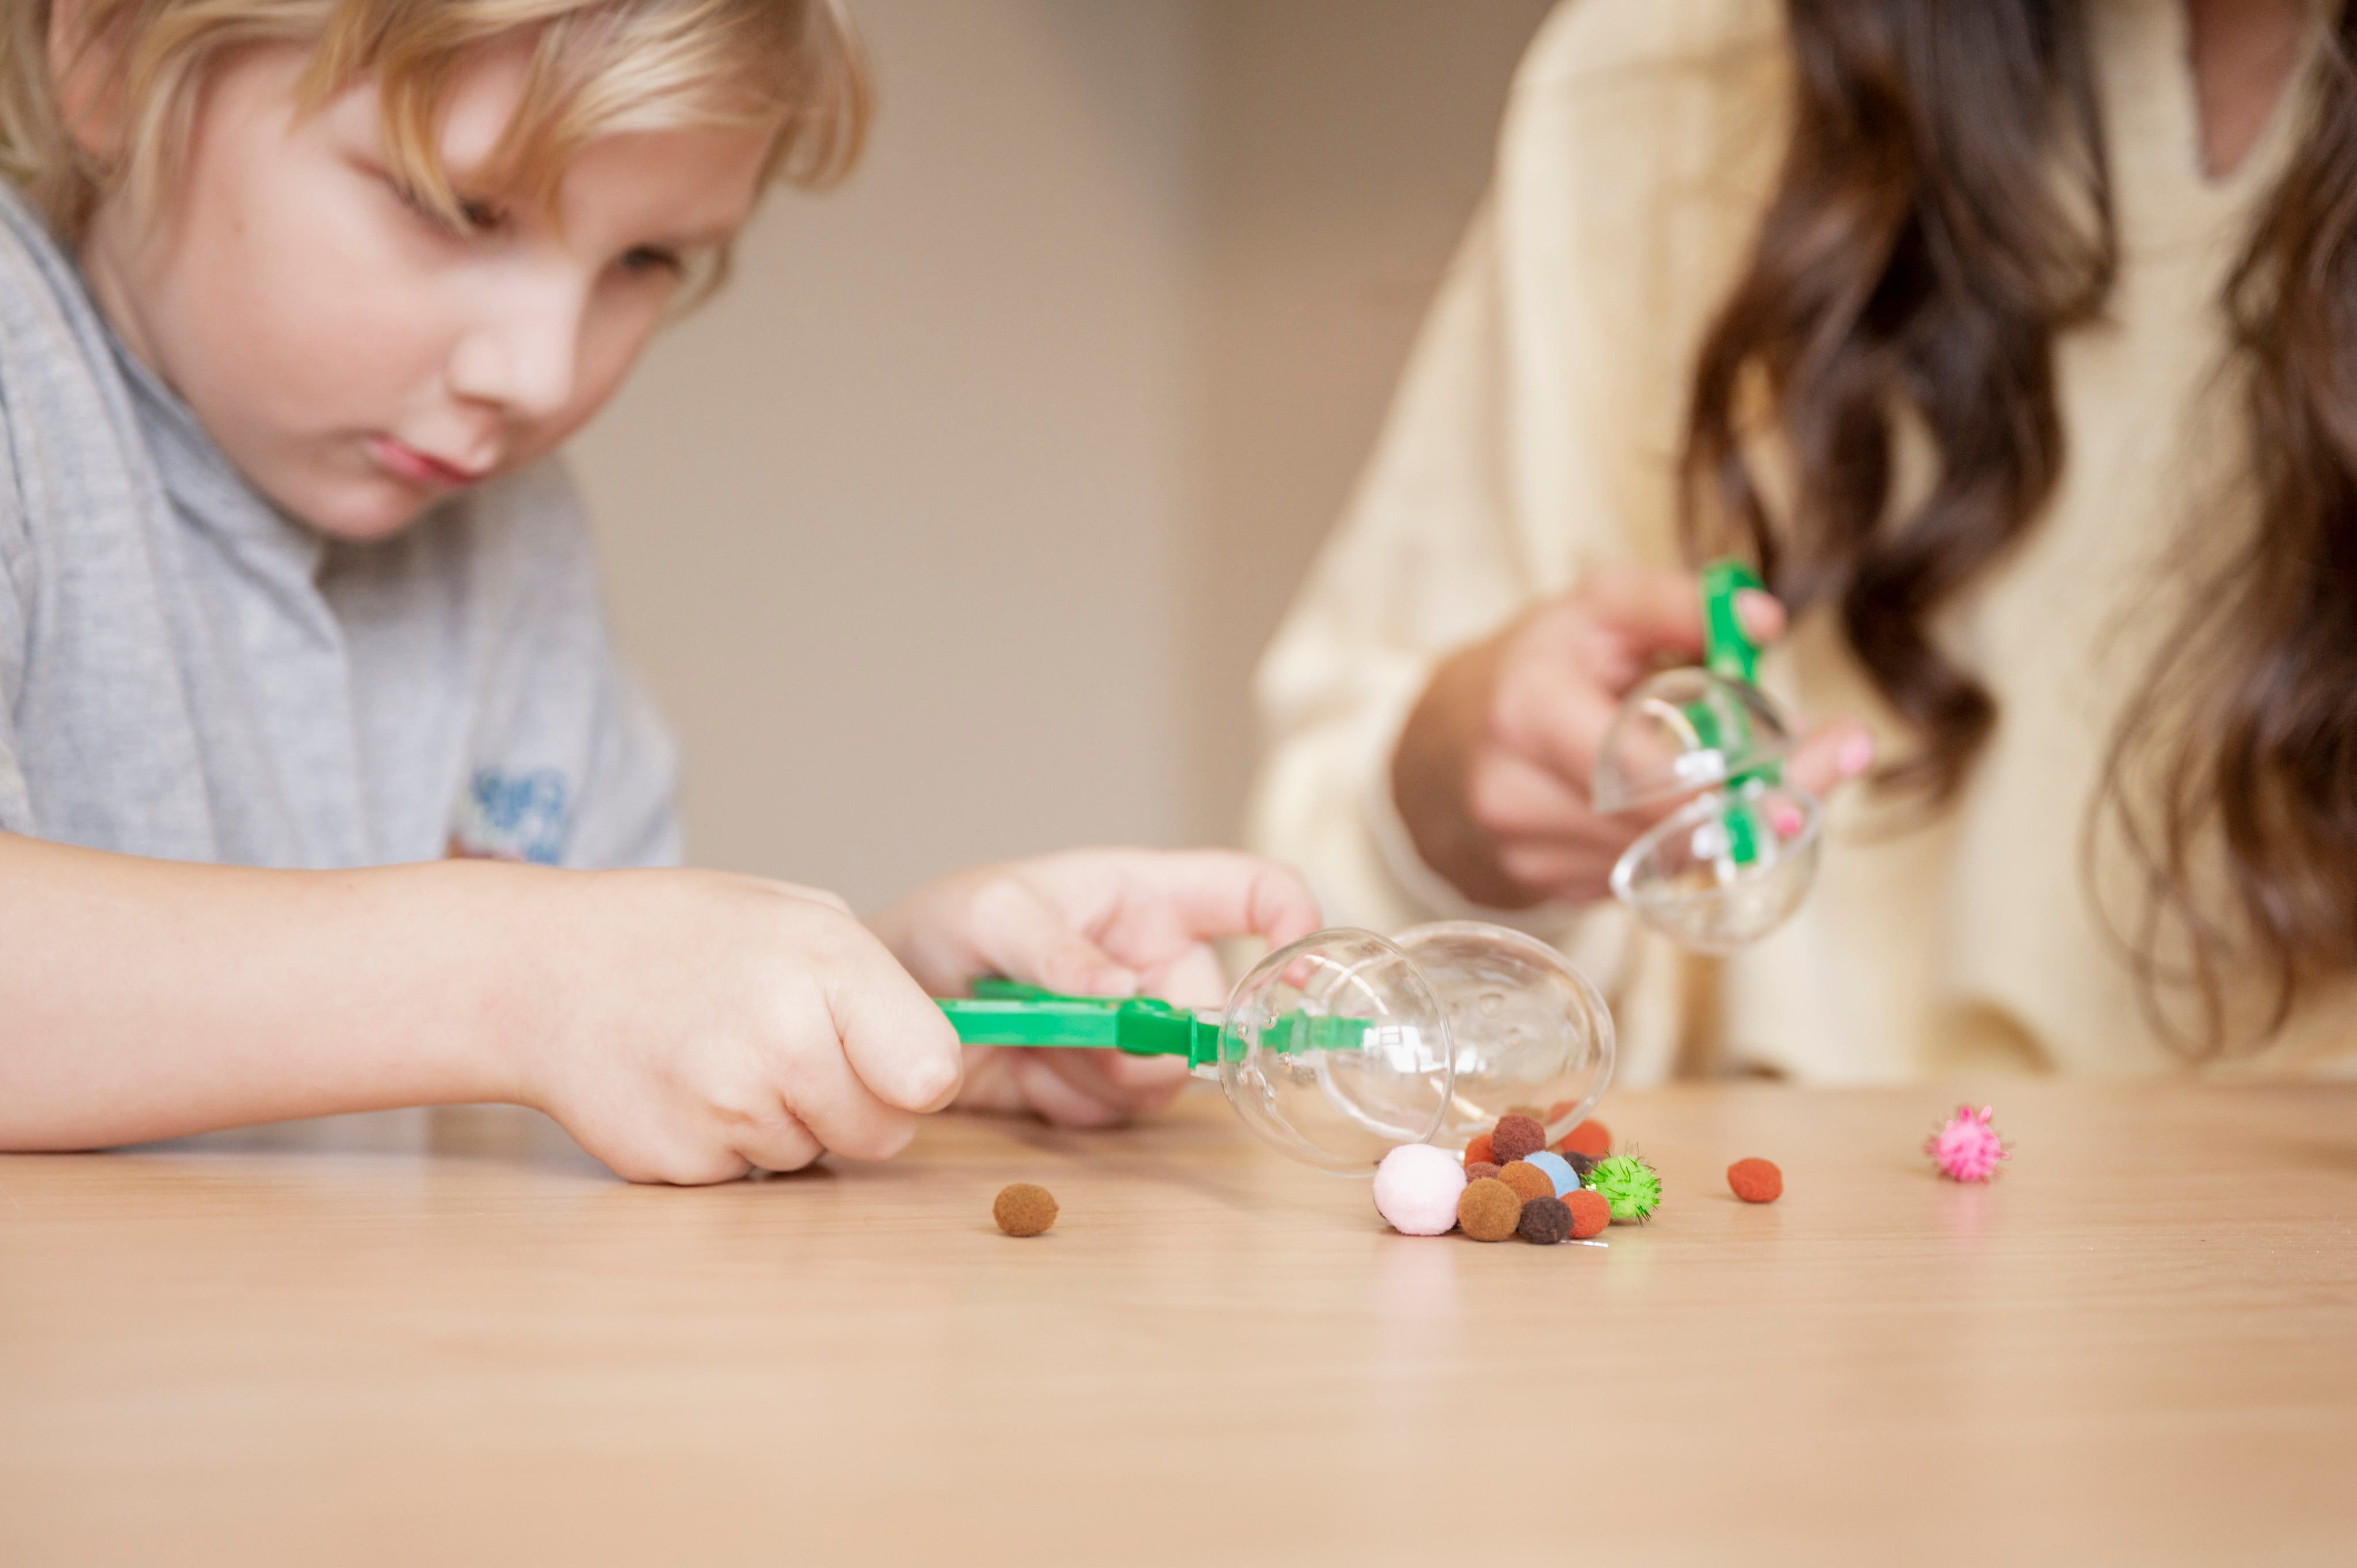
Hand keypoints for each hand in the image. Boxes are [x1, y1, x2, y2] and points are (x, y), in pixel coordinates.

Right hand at [520, 869, 962, 1183]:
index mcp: (825, 967)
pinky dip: (733, 1144)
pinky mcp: (682, 1166)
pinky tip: (691, 1085)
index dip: (917, 1070)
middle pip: (884, 1132)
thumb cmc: (686, 936)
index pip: (934, 1073)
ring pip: (816, 1156)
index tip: (892, 1055)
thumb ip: (878, 987)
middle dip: (858, 1103)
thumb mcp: (798, 915)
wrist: (543, 972)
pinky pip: (752, 1175)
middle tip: (795, 1048)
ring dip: (791, 1121)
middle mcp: (781, 1045)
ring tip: (728, 1053)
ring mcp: (726, 1112)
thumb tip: (940, 1067)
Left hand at [870, 848, 1321, 1127]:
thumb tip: (1125, 990)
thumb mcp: (990, 914)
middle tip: (1083, 1034)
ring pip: (1168, 1075)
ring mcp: (1135, 1030)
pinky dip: (1072, 1103)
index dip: (1296, 924)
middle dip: (1155, 1035)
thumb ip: (1057, 948)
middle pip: (1215, 1009)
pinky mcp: (1103, 1088)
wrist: (883, 1010)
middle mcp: (1157, 961)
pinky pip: (1121, 1115)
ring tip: (1033, 1042)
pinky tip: (1026, 1076)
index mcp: (1149, 895)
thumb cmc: (946, 927)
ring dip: (1101, 1072)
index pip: (1257, 890)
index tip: (1294, 976)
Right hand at [1390, 566, 1872, 908]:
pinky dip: (1678, 848)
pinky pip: (1642, 881)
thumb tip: (1762, 621)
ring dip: (1726, 827)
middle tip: (1828, 770)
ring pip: (1665, 860)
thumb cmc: (1529, 670)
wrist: (1434, 754)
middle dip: (1758, 801)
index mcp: (1528, 709)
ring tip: (1749, 778)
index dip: (1729, 774)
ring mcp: (1526, 855)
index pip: (1640, 765)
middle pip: (1666, 824)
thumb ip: (1675, 603)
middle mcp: (1516, 792)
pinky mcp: (1544, 893)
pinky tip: (1677, 812)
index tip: (1814, 755)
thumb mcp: (1592, 610)